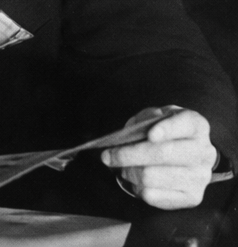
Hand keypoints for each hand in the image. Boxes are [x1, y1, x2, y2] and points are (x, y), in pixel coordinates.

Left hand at [101, 107, 217, 208]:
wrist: (185, 150)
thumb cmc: (164, 129)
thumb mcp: (155, 116)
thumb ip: (143, 120)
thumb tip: (127, 135)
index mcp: (196, 125)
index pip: (184, 124)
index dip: (167, 129)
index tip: (150, 135)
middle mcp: (204, 152)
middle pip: (162, 154)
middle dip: (129, 154)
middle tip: (107, 156)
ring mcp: (200, 177)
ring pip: (153, 177)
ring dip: (128, 172)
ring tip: (120, 168)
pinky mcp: (192, 197)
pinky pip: (155, 196)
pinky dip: (137, 188)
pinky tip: (133, 180)